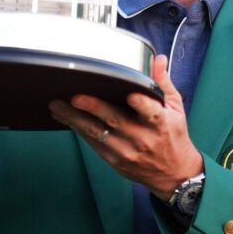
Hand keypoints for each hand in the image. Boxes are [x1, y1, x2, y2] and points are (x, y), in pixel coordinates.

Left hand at [48, 54, 202, 197]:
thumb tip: (157, 59)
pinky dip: (77, 130)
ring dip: (75, 119)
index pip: (151, 112)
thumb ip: (163, 83)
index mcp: (161, 123)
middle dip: (93, 108)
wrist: (173, 174)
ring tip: (57, 106)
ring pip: (97, 133)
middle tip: (75, 96)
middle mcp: (142, 138)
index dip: (141, 104)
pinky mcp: (114, 160)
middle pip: (115, 121)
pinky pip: (92, 143)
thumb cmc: (173, 136)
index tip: (130, 95)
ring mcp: (126, 151)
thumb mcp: (175, 109)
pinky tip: (65, 118)